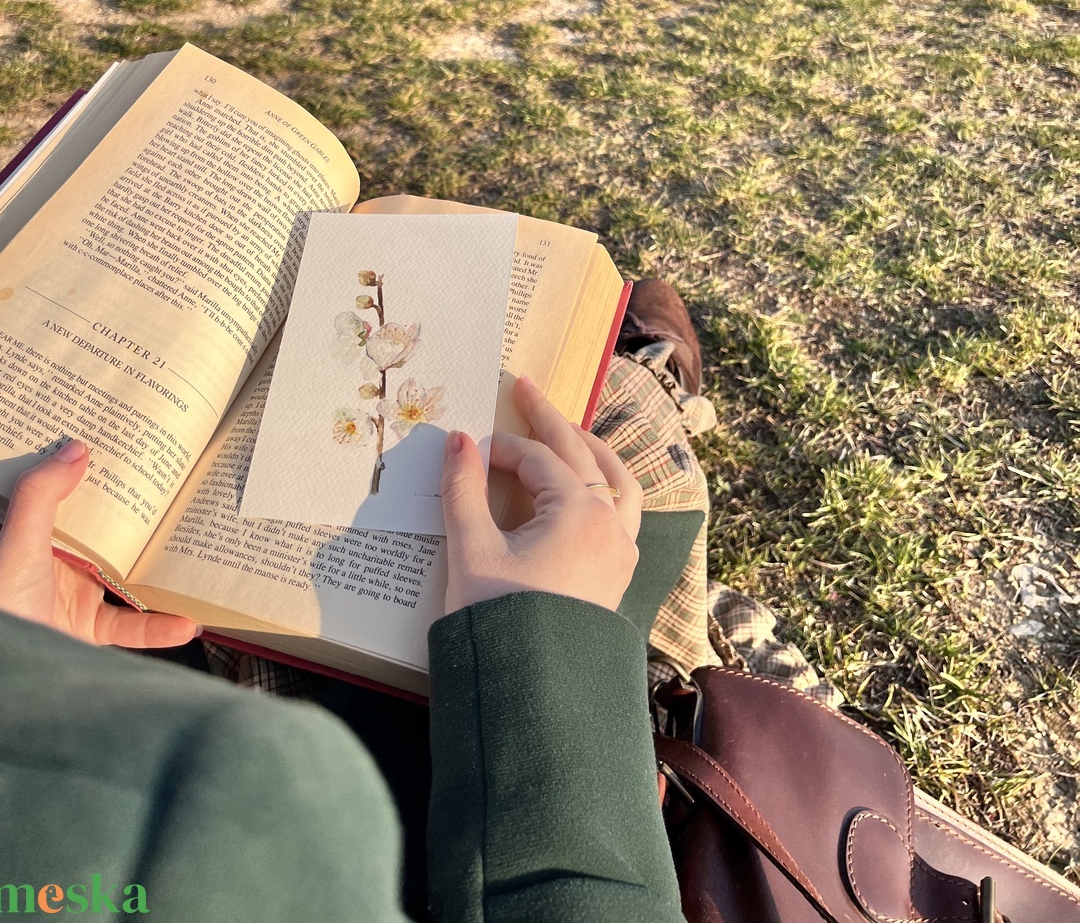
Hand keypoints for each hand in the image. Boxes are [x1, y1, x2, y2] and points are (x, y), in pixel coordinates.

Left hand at [0, 439, 198, 648]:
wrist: (1, 679)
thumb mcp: (16, 544)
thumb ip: (40, 495)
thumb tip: (77, 449)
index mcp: (29, 533)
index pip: (62, 491)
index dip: (89, 469)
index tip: (122, 445)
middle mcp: (52, 561)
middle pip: (102, 529)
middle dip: (136, 513)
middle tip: (174, 486)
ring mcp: (71, 595)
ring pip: (124, 572)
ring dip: (157, 567)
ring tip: (192, 547)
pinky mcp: (86, 631)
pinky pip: (130, 626)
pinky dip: (159, 626)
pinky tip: (185, 622)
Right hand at [440, 375, 641, 613]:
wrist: (531, 697)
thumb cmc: (500, 623)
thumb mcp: (471, 551)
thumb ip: (463, 489)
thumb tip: (460, 440)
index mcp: (579, 512)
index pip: (538, 459)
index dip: (501, 447)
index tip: (470, 450)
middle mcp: (611, 525)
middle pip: (583, 455)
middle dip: (551, 420)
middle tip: (526, 387)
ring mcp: (621, 552)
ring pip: (618, 481)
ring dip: (591, 450)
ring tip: (570, 430)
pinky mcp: (618, 575)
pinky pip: (624, 513)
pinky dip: (606, 486)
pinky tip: (588, 489)